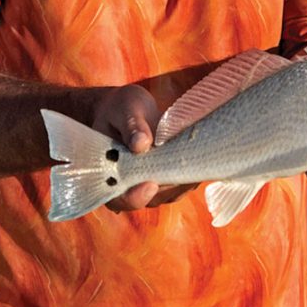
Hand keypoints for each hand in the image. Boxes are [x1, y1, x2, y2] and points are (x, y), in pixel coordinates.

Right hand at [91, 85, 195, 212]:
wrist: (130, 109)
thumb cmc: (121, 107)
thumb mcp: (124, 109)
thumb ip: (130, 126)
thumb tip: (141, 143)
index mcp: (107, 174)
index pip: (118, 198)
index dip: (134, 197)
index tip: (150, 185)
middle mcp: (129, 185)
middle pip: (150, 198)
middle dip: (168, 184)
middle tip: (183, 163)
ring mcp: (151, 182)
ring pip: (170, 192)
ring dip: (183, 177)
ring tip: (193, 153)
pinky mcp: (169, 176)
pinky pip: (183, 181)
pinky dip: (192, 170)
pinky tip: (198, 152)